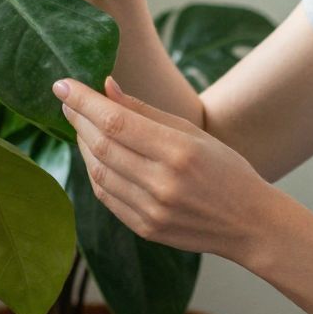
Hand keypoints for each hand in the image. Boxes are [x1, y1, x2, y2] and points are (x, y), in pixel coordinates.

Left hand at [55, 75, 273, 264]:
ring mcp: (151, 210)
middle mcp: (162, 183)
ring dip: (82, 144)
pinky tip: (94, 155)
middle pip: (101, 145)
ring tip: (80, 124)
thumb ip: (146, 111)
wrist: (250, 224)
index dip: (84, 101)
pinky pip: (106, 196)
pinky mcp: (144, 229)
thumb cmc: (226, 170)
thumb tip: (106, 87)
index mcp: (179, 152)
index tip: (62, 85)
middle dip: (77, 118)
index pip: (116, 121)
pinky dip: (94, 172)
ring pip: (97, 172)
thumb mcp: (193, 132)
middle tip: (66, 99)